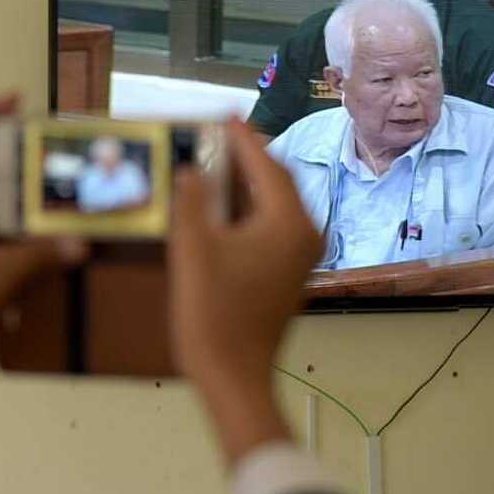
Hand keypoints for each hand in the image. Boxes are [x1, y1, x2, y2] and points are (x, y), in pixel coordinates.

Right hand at [169, 118, 322, 461]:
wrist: (234, 377)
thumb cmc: (213, 316)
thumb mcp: (193, 252)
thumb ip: (191, 203)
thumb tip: (189, 170)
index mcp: (288, 224)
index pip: (267, 166)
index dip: (242, 139)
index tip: (223, 115)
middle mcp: (305, 236)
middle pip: (277, 182)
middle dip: (248, 158)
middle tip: (217, 136)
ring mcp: (300, 258)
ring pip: (277, 205)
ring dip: (249, 184)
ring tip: (217, 164)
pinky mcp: (289, 275)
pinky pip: (274, 227)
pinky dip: (251, 209)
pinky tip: (225, 208)